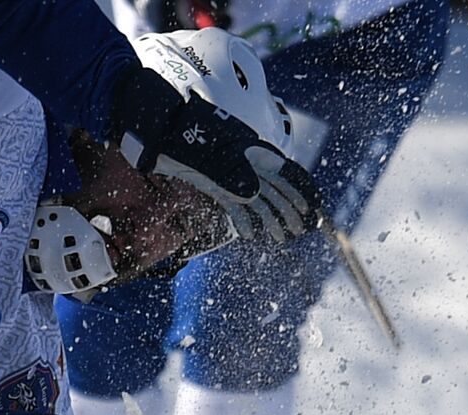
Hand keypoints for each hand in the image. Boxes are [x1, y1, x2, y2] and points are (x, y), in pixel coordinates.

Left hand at [107, 67, 320, 243]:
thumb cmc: (179, 133)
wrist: (151, 123)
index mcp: (248, 150)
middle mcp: (242, 161)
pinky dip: (242, 218)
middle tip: (301, 230)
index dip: (301, 188)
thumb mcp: (203, 153)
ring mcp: (226, 172)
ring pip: (255, 197)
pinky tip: (249, 234)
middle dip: (289, 209)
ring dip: (269, 217)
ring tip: (280, 238)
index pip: (283, 170)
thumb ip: (228, 173)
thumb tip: (252, 193)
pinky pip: (232, 202)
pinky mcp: (209, 181)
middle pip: (273, 187)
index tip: (315, 208)